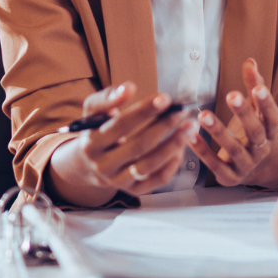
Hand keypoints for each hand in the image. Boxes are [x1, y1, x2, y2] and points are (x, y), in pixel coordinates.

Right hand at [48, 82, 199, 206]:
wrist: (87, 164)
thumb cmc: (96, 131)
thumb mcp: (93, 112)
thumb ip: (107, 98)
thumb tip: (128, 87)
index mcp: (91, 144)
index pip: (120, 125)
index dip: (144, 111)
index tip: (166, 98)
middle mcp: (103, 166)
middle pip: (139, 146)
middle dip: (165, 126)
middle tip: (183, 111)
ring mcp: (118, 181)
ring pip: (150, 165)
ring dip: (174, 145)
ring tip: (190, 127)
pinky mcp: (133, 190)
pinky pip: (157, 180)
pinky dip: (172, 164)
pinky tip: (182, 147)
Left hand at [191, 59, 277, 187]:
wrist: (250, 169)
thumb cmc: (249, 132)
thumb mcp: (254, 110)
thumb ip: (253, 86)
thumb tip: (250, 62)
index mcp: (270, 131)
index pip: (273, 117)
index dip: (267, 103)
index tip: (258, 88)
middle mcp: (261, 149)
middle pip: (256, 132)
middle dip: (244, 114)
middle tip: (231, 95)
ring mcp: (246, 165)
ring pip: (235, 150)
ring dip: (219, 132)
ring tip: (204, 115)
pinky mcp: (229, 177)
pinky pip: (216, 165)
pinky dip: (203, 151)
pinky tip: (191, 136)